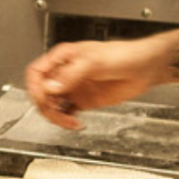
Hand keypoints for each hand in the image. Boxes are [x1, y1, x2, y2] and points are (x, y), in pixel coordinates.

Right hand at [24, 39, 159, 128]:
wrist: (143, 68)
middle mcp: (64, 73)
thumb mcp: (94, 61)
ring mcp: (73, 88)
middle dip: (46, 105)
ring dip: (56, 116)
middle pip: (41, 92)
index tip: (43, 99)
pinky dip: (65, 120)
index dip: (35, 87)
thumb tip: (51, 88)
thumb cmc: (122, 55)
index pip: (36, 73)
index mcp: (62, 58)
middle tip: (56, 114)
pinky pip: (66, 112)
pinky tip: (75, 123)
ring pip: (52, 104)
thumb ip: (71, 74)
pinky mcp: (83, 100)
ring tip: (69, 122)